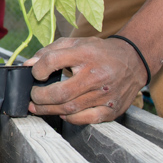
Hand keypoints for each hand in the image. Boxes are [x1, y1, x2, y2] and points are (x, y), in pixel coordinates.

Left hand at [25, 36, 146, 124]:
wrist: (134, 60)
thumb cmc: (100, 52)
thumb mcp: (76, 43)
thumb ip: (50, 51)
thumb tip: (29, 65)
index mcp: (85, 54)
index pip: (52, 61)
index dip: (38, 69)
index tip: (35, 74)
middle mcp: (96, 75)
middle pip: (60, 93)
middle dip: (40, 97)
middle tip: (33, 96)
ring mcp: (104, 94)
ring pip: (70, 108)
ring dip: (49, 110)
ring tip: (39, 107)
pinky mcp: (111, 109)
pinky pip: (86, 119)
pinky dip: (70, 118)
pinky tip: (62, 112)